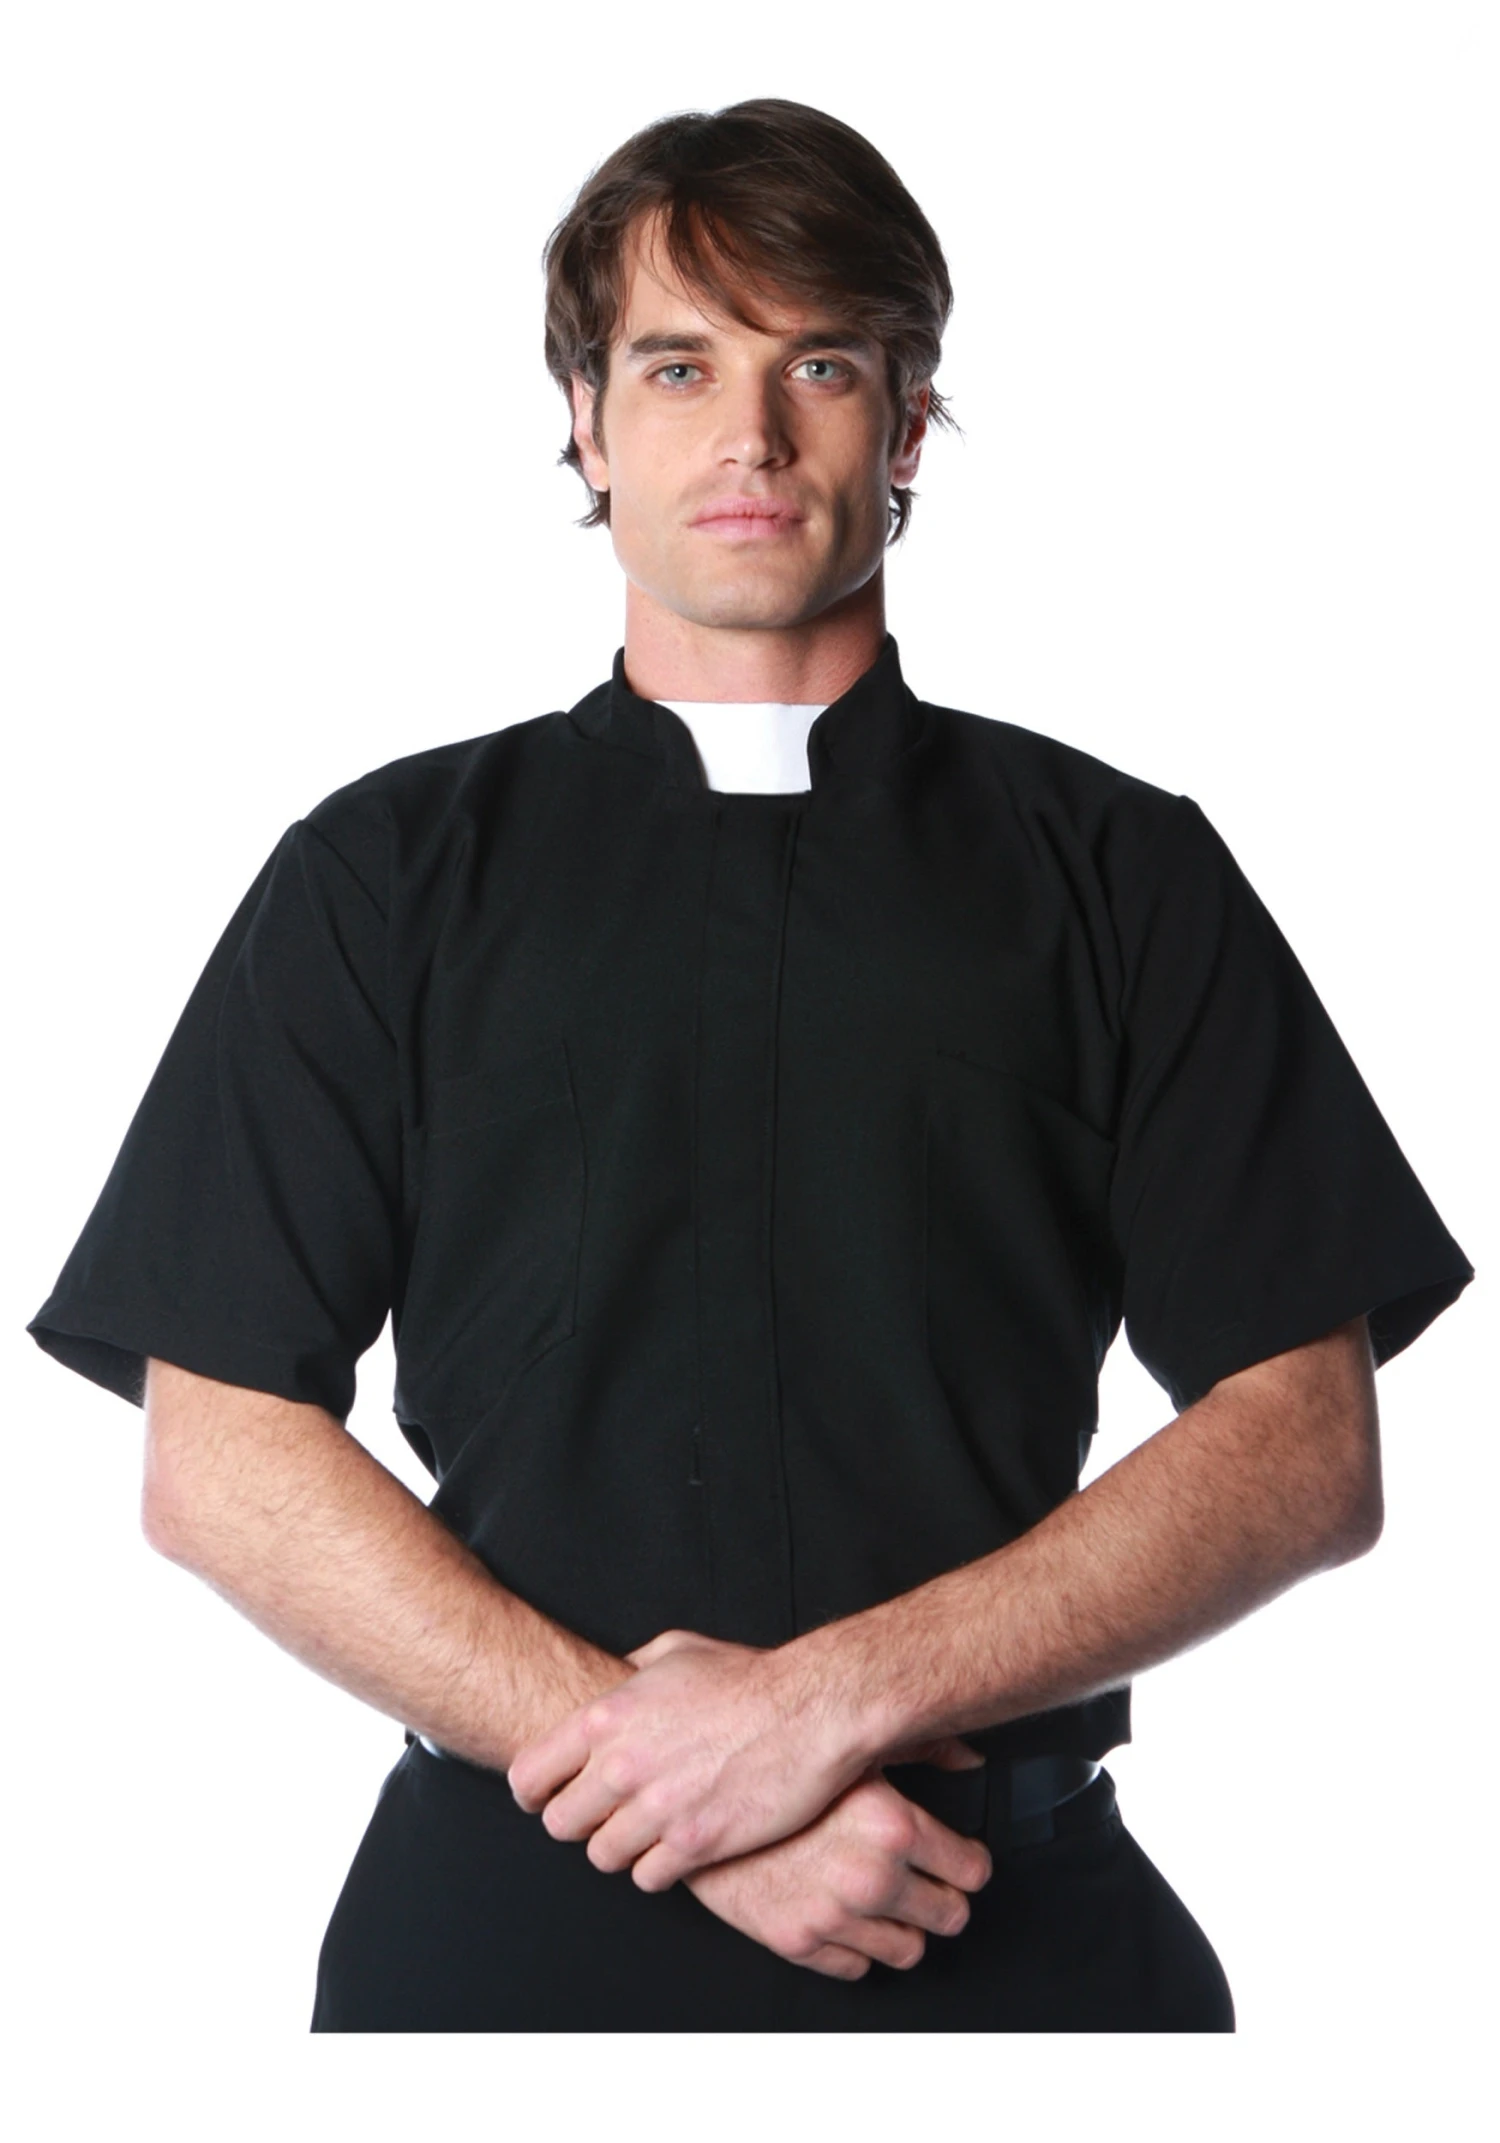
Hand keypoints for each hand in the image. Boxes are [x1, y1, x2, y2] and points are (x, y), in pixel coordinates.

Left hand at [507, 1627, 982, 1891]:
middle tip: (605, 1816)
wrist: (811, 1711)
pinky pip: (648, 1878)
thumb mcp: (679, 1651)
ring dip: (621, 1848)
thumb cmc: (749, 1679)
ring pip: (603, 1857)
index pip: (530, 1775)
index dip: (534, 1792)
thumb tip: (616, 1677)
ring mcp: (657, 1810)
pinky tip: (677, 1847)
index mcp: (607, 1717)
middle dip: (580, 1822)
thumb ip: (633, 1668)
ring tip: (646, 1832)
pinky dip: (658, 1868)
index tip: (546, 1798)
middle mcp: (622, 1766)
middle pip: (561, 1825)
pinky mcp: (695, 1845)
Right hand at [684, 1768, 993, 1979]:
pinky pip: (856, 1967)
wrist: (699, 1792)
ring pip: (909, 1950)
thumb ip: (922, 1748)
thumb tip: (969, 1754)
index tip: (964, 1861)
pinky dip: (858, 1946)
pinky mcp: (799, 1941)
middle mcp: (869, 1876)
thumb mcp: (854, 1747)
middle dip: (945, 1899)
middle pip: (950, 1916)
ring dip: (905, 1927)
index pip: (971, 1870)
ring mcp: (834, 1915)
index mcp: (892, 1825)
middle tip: (935, 1884)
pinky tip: (850, 1916)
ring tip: (892, 1903)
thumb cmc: (773, 1762)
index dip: (969, 1863)